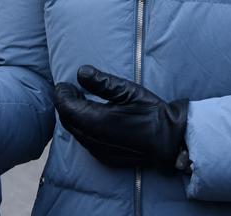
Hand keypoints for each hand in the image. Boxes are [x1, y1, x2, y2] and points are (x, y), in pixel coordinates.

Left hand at [54, 65, 187, 170]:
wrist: (169, 140)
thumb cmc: (151, 113)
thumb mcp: (128, 91)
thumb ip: (102, 82)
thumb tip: (81, 72)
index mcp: (96, 121)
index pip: (66, 108)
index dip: (61, 95)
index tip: (63, 84)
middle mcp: (93, 139)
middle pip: (67, 121)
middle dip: (65, 104)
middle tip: (70, 90)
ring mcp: (98, 151)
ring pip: (75, 132)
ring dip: (73, 116)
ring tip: (80, 101)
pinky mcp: (105, 158)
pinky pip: (85, 141)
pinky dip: (82, 127)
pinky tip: (92, 118)